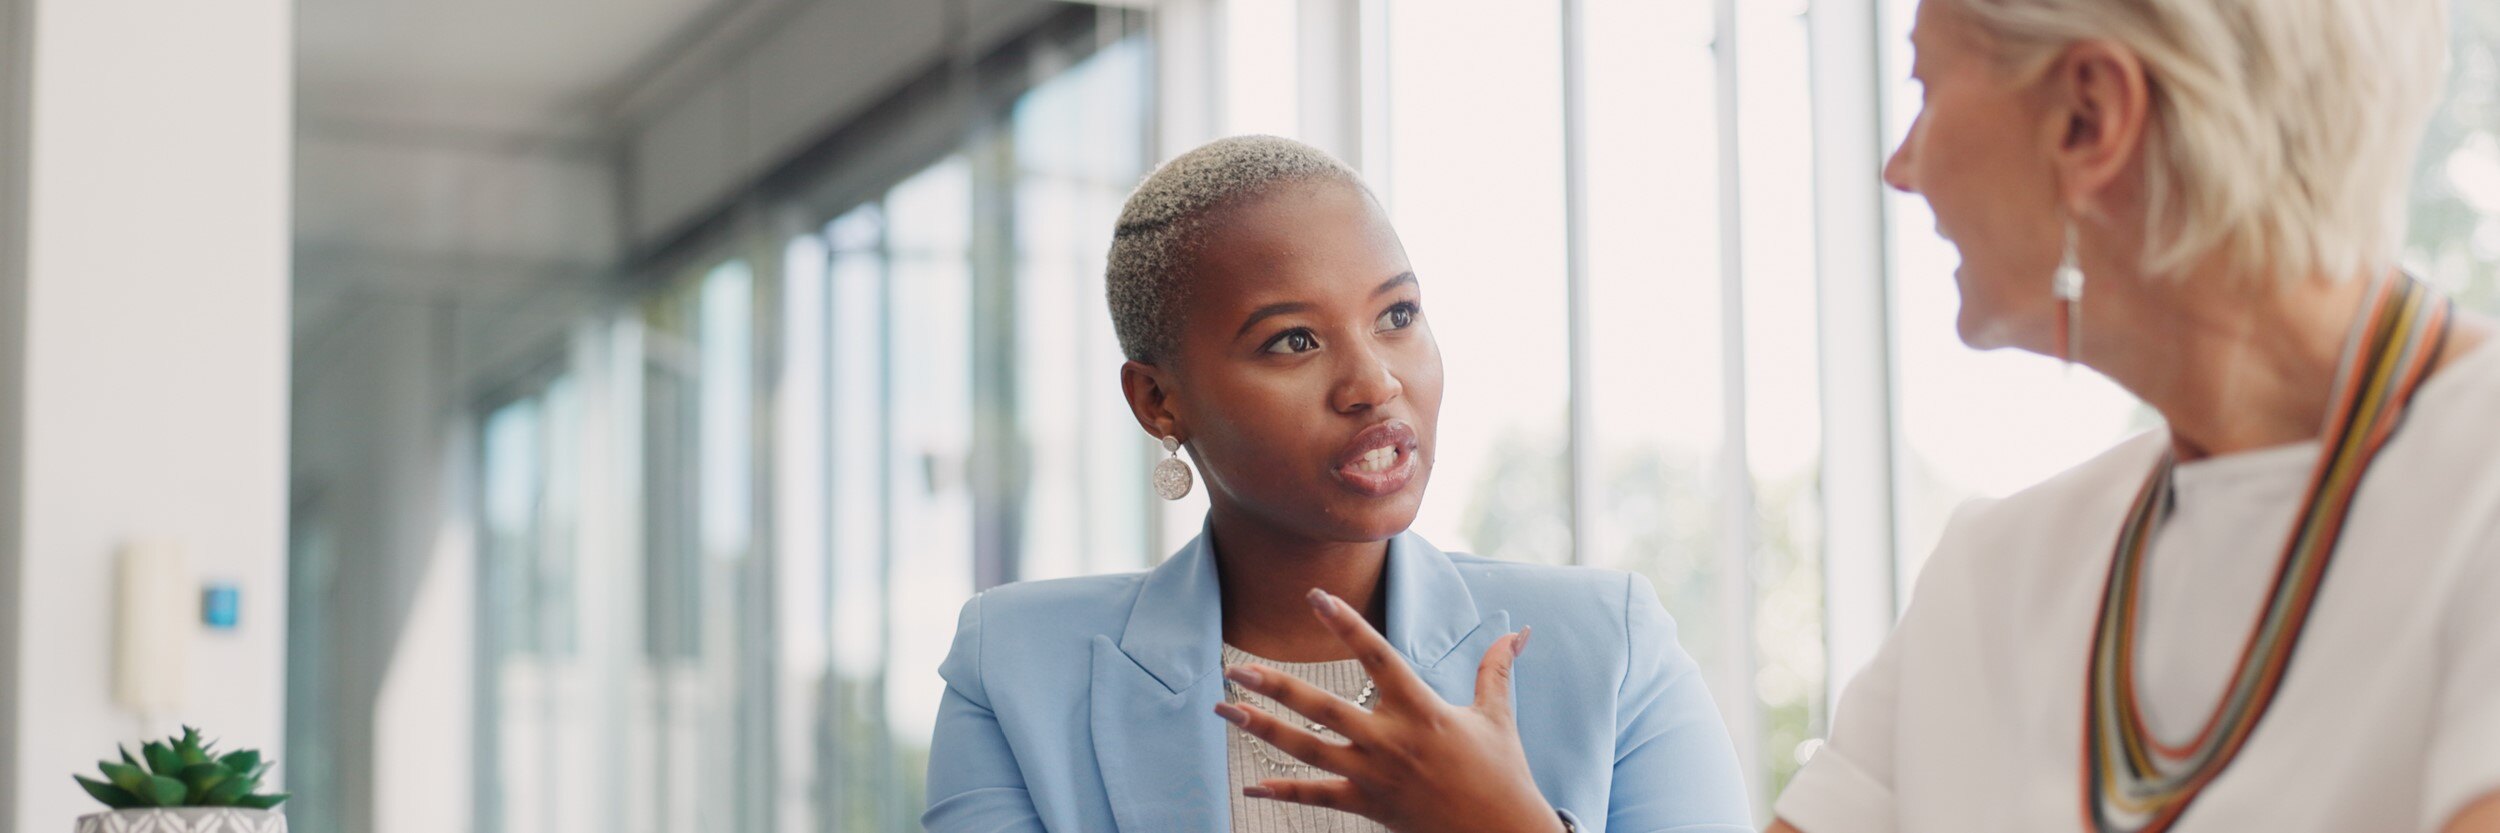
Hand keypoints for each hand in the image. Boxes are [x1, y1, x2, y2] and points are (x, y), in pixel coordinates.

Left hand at [1211, 588, 1564, 832]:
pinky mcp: (1369, 805)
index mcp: (1421, 708)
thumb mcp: (1498, 716)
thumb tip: (1517, 632)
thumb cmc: (1502, 772)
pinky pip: (1318, 797)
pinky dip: (1283, 790)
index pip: (1376, 656)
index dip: (1346, 624)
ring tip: (1226, 711)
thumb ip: (1496, 670)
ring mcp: (1375, 775)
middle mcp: (1390, 739)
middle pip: (1322, 706)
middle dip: (1276, 686)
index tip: (1314, 596)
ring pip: (1307, 749)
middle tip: (1236, 667)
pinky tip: (1250, 781)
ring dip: (1263, 730)